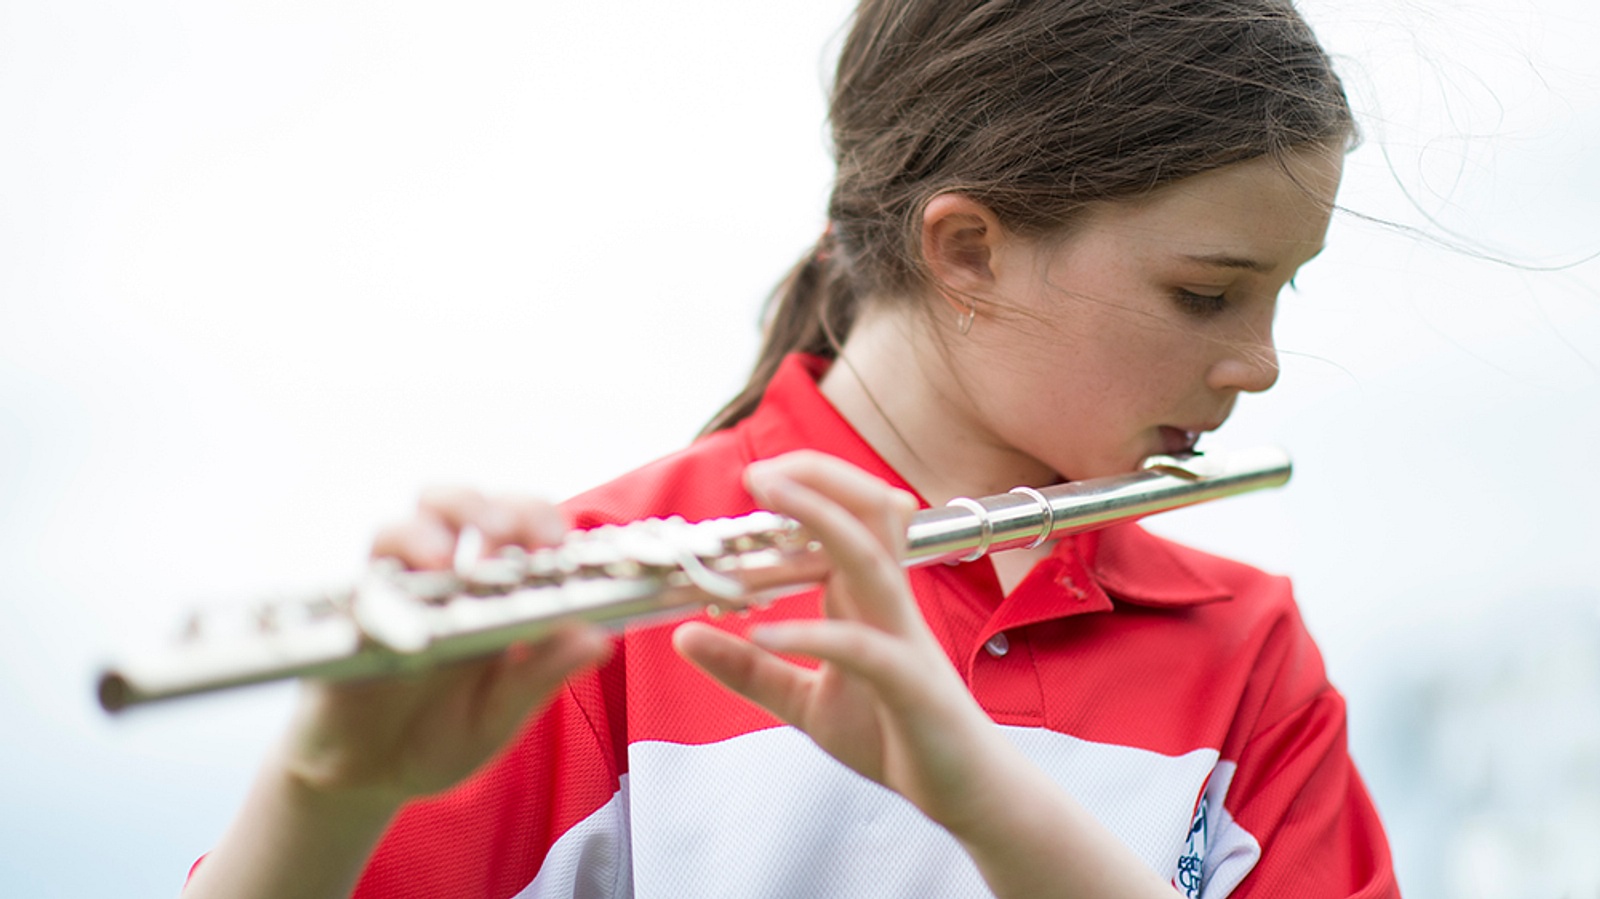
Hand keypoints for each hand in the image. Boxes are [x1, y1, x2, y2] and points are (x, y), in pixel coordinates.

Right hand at [280, 488, 610, 803]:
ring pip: (421, 512)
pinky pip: (373, 562)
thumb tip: (598, 640)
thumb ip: (540, 677)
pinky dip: (398, 562)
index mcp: (499, 599)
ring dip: (451, 515)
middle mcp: (454, 580)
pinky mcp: (359, 605)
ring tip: (460, 557)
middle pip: (478, 506)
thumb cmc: (436, 741)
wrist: (361, 778)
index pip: (527, 534)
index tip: (556, 545)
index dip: (544, 526)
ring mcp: (406, 585)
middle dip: (504, 508)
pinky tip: (421, 585)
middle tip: (512, 537)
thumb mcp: (497, 716)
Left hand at [671, 452, 1011, 832]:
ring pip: (872, 560)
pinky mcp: (911, 686)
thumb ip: (748, 669)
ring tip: (770, 500)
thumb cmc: (894, 735)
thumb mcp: (805, 702)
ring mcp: (904, 641)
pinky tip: (763, 633)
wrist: (967, 792)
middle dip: (820, 481)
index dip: (808, 487)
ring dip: (822, 522)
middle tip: (759, 472)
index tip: (755, 477)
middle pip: (871, 514)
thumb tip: (684, 636)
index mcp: (868, 600)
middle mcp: (890, 606)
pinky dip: (812, 635)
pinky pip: (863, 648)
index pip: (849, 518)